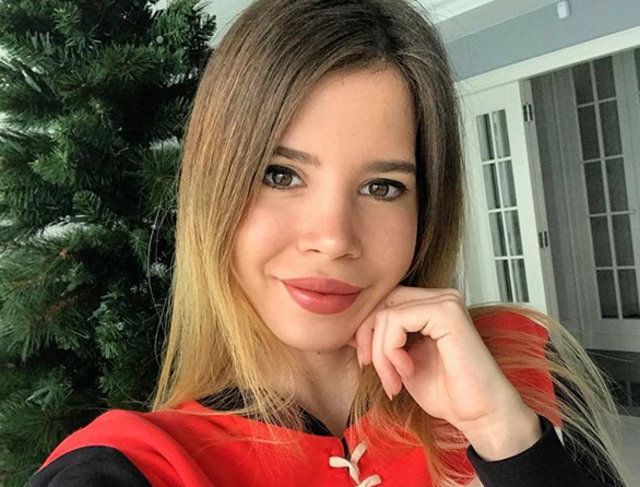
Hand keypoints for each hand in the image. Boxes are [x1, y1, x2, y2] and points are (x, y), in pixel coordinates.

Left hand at [348, 285, 532, 437]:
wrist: (479, 416)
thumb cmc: (447, 393)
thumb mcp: (401, 361)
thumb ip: (381, 341)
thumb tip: (350, 330)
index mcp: (432, 306)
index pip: (384, 301)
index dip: (366, 328)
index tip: (364, 360)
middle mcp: (441, 298)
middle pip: (382, 302)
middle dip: (367, 338)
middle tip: (369, 368)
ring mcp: (445, 302)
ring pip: (385, 314)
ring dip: (380, 354)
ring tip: (393, 380)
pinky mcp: (446, 312)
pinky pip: (396, 320)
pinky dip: (391, 350)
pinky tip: (407, 371)